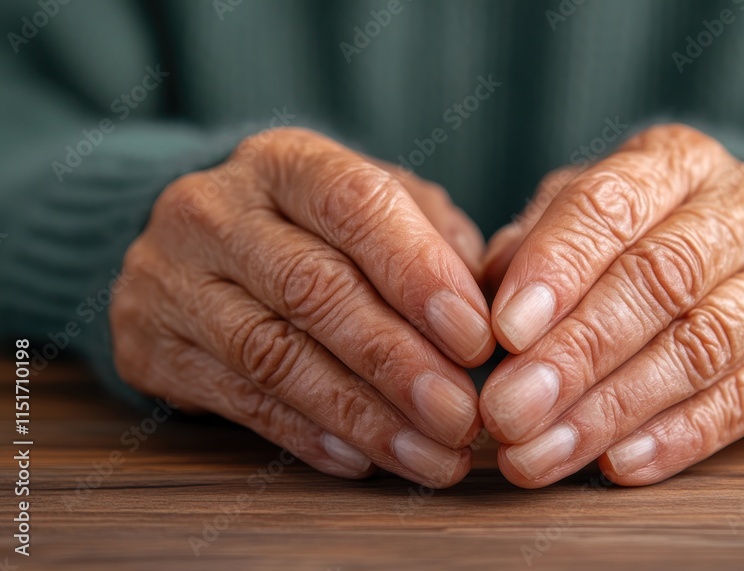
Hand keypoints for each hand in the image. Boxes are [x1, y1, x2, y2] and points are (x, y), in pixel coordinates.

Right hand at [111, 127, 493, 487]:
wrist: (199, 248)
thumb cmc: (320, 230)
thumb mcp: (380, 209)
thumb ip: (437, 245)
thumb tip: (492, 315)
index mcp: (285, 161)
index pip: (355, 206)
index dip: (419, 275)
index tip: (477, 339)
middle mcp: (214, 210)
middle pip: (314, 289)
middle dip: (397, 361)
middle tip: (462, 417)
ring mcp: (170, 278)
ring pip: (274, 355)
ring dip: (362, 416)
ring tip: (430, 456)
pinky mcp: (149, 345)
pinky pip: (240, 401)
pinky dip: (310, 436)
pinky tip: (365, 460)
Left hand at [479, 124, 743, 487]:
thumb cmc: (663, 239)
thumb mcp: (600, 219)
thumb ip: (541, 243)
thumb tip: (484, 293)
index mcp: (679, 161)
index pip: (612, 204)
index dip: (556, 268)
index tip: (503, 331)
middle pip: (659, 279)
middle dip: (576, 353)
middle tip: (508, 412)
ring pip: (701, 346)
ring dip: (612, 409)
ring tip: (542, 454)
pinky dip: (678, 437)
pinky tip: (619, 464)